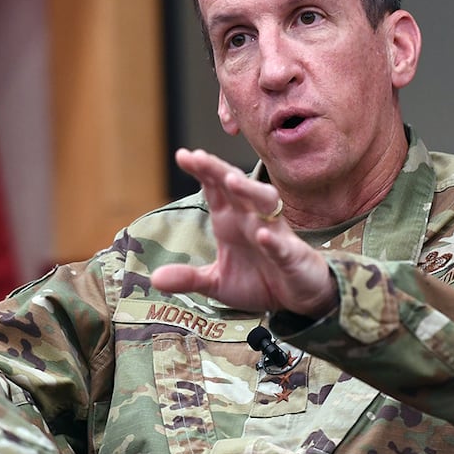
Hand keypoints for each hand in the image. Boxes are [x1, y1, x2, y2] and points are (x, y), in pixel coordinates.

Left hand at [148, 148, 336, 316]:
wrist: (298, 298)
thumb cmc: (259, 281)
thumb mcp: (217, 283)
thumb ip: (189, 278)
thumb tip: (155, 279)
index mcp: (231, 220)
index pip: (215, 189)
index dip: (202, 171)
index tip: (183, 155)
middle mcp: (252, 220)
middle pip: (237, 187)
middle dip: (219, 171)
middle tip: (199, 156)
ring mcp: (274, 235)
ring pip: (266, 204)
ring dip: (250, 191)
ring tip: (232, 181)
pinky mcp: (292, 257)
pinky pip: (282, 246)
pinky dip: (273, 240)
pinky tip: (262, 236)